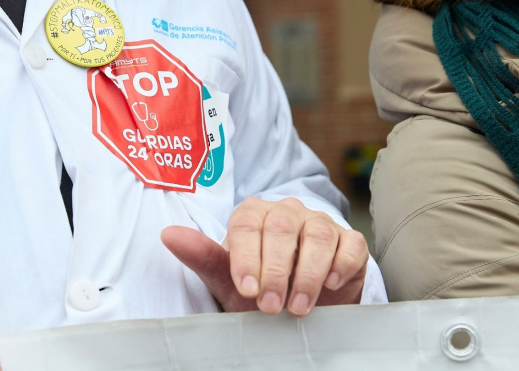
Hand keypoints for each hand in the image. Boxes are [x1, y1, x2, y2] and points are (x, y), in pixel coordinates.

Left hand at [161, 197, 367, 316]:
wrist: (297, 304)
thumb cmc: (259, 287)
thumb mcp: (227, 279)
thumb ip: (201, 257)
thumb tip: (168, 235)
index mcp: (253, 214)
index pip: (248, 225)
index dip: (246, 258)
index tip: (246, 290)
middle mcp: (287, 212)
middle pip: (282, 228)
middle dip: (276, 271)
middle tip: (270, 307)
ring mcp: (319, 223)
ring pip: (317, 235)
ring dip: (308, 274)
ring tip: (298, 307)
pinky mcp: (348, 240)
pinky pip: (350, 244)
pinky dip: (341, 264)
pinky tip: (331, 285)